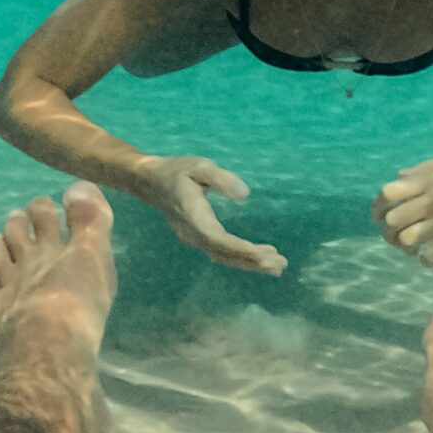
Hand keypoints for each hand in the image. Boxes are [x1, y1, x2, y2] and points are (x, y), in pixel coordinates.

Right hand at [139, 155, 286, 276]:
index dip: (244, 250)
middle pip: (225, 254)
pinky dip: (240, 257)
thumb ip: (221, 179)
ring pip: (224, 257)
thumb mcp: (199, 166)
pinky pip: (221, 252)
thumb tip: (245, 194)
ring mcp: (194, 239)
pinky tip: (259, 257)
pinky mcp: (197, 238)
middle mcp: (193, 234)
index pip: (221, 240)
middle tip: (281, 264)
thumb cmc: (177, 170)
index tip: (267, 255)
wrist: (151, 181)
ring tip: (277, 266)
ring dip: (249, 263)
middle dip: (253, 262)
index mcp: (194, 218)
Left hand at [372, 158, 432, 266]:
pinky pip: (430, 258)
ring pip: (406, 241)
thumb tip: (398, 178)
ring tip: (416, 249)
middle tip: (398, 238)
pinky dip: (426, 260)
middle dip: (389, 234)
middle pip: (392, 221)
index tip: (380, 219)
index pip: (387, 194)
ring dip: (406, 249)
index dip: (378, 209)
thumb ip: (423, 171)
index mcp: (429, 179)